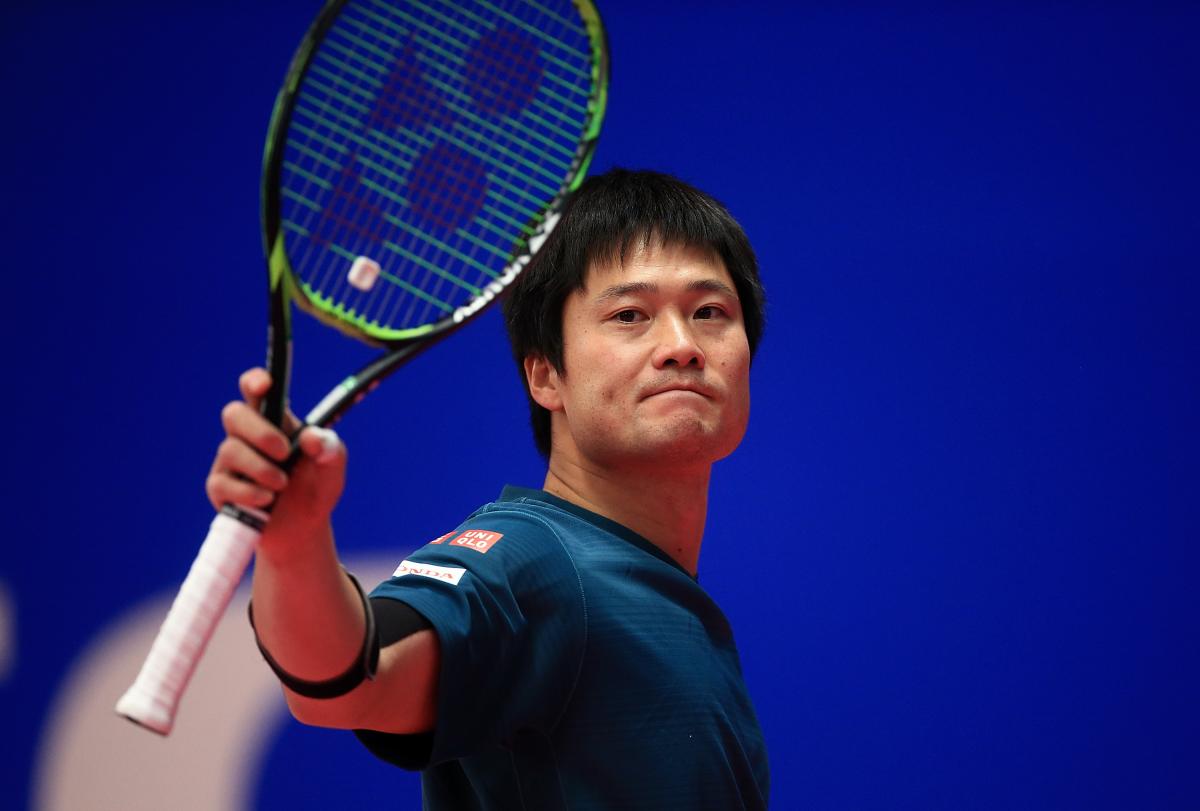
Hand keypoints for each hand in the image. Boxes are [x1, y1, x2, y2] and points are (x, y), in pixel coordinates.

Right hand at [206, 368, 346, 549]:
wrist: (304, 530)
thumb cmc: (316, 487)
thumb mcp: (332, 466)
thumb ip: (329, 447)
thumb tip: (311, 438)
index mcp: (275, 421)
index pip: (257, 391)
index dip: (255, 381)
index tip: (265, 385)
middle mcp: (247, 436)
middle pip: (234, 414)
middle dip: (259, 432)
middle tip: (284, 452)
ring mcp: (230, 462)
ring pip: (230, 450)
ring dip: (261, 468)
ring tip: (282, 484)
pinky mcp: (221, 488)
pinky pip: (223, 483)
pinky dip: (248, 492)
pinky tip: (267, 500)